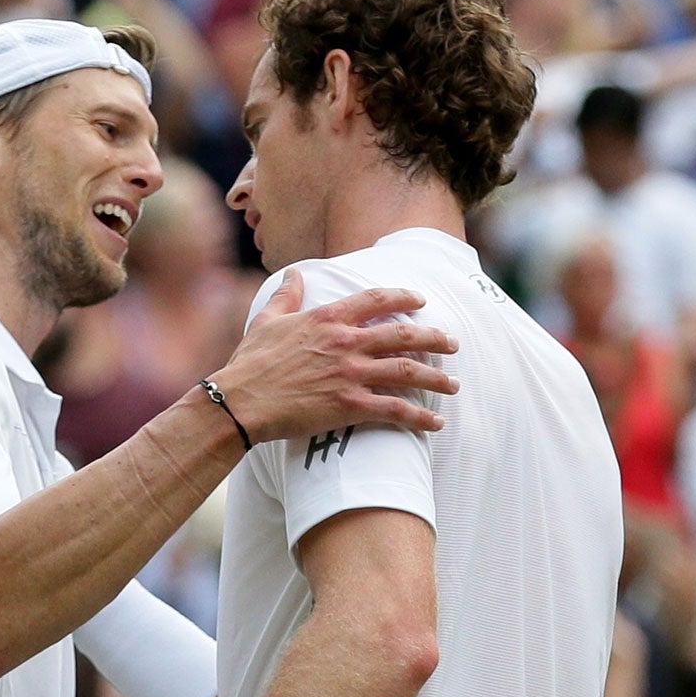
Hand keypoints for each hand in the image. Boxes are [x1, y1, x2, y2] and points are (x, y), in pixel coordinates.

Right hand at [208, 271, 455, 445]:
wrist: (241, 402)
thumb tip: (294, 273)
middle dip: (434, 338)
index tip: (421, 301)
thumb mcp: (266, 321)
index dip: (403, 297)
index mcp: (328, 319)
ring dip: (437, 378)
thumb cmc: (249, 363)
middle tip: (453, 343)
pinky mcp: (351, 406)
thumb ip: (286, 296)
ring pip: (407, 371)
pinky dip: (420, 417)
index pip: (376, 300)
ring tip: (454, 385)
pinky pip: (395, 409)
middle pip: (403, 334)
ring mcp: (351, 374)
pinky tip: (435, 423)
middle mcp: (346, 342)